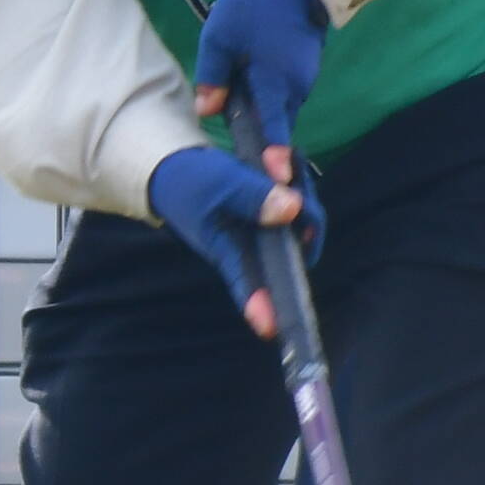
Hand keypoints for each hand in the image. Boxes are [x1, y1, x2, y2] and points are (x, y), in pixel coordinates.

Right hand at [148, 145, 327, 338]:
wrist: (180, 171)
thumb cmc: (191, 184)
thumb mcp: (217, 184)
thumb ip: (253, 196)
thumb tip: (292, 209)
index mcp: (230, 251)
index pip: (248, 281)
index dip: (259, 303)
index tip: (268, 328)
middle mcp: (257, 249)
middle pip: (298, 242)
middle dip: (301, 208)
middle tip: (280, 167)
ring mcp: (270, 233)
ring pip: (303, 217)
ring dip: (298, 182)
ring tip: (273, 156)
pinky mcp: (277, 214)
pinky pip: (299, 199)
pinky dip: (294, 175)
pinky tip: (280, 156)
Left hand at [189, 0, 328, 179]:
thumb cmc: (253, 5)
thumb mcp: (219, 38)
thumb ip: (212, 78)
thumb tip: (206, 112)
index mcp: (274, 82)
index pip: (275, 128)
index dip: (276, 155)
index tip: (280, 180)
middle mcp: (296, 87)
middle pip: (276, 122)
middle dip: (260, 132)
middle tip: (234, 126)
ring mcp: (306, 78)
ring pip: (281, 106)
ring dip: (264, 108)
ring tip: (238, 90)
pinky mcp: (307, 68)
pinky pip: (286, 92)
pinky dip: (272, 93)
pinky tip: (253, 75)